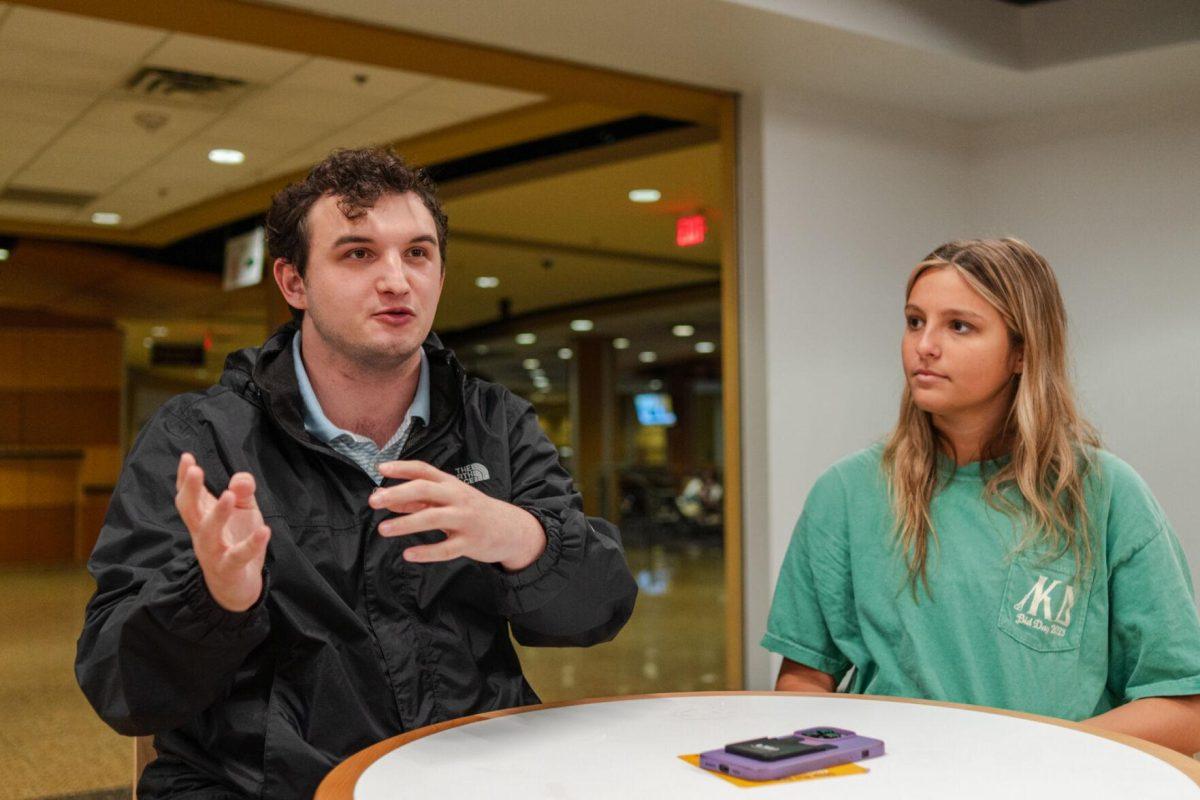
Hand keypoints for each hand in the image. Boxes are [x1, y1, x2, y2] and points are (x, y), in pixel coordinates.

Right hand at [174, 452, 270, 611]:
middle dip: (190, 490)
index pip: (187, 495)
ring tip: (229, 496)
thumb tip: (241, 479)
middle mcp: (202, 533)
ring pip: (209, 533)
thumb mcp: (244, 511)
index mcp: (201, 517)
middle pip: (189, 510)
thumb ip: (243, 492)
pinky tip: (265, 530)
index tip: (187, 457)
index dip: (184, 478)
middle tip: (195, 470)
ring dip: (218, 514)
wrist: (237, 586)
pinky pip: (238, 556)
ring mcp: (213, 552)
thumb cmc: (236, 541)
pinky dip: (251, 544)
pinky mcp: (229, 569)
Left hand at [370, 460, 545, 570]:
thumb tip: (385, 497)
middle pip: (425, 490)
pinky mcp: (470, 543)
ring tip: (383, 529)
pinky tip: (408, 555)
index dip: (402, 468)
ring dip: (406, 523)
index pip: (424, 470)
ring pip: (433, 518)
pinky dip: (427, 552)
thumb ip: (417, 499)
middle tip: (374, 501)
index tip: (380, 468)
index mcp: (450, 484)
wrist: (511, 528)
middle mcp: (457, 498)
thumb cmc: (472, 510)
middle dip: (398, 494)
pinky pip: (446, 549)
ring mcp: (465, 520)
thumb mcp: (448, 499)